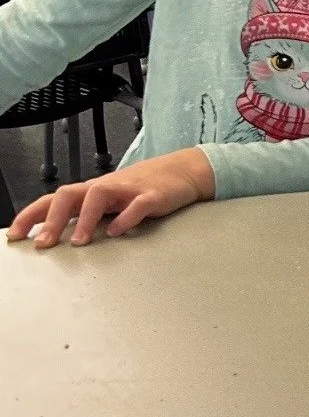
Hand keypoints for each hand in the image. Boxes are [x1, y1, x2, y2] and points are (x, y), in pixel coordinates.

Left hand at [7, 148, 215, 248]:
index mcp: (92, 191)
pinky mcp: (154, 196)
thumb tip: (59, 237)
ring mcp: (129, 190)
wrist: (184, 171)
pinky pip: (138, 205)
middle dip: (52, 219)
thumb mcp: (112, 202)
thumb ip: (88, 216)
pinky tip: (120, 232)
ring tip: (78, 243)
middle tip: (43, 244)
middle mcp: (106, 188)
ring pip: (99, 195)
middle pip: (70, 194)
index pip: (54, 199)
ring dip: (85, 219)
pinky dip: (127, 218)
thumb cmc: (143, 189)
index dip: (31, 216)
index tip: (15, 236)